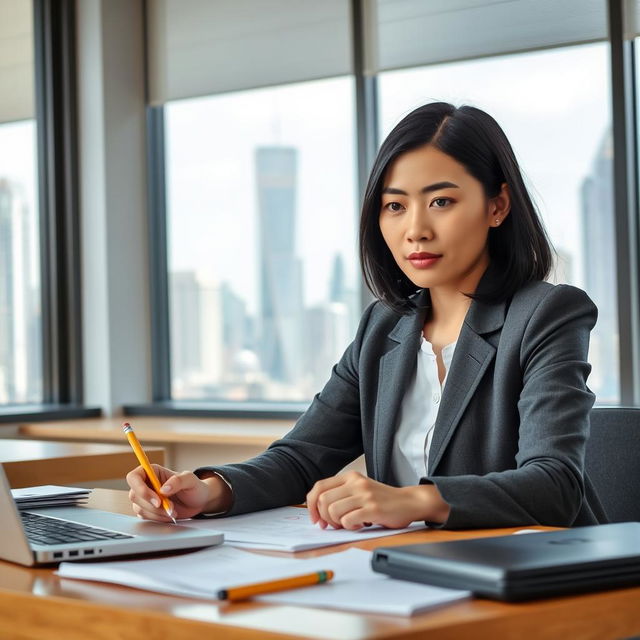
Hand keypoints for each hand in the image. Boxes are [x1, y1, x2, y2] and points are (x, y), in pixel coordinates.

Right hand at [126, 464, 230, 521]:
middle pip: (134, 495)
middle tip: (169, 507)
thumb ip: (178, 480)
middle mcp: (147, 484)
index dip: (140, 488)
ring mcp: (146, 498)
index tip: (157, 499)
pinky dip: (157, 518)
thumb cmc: (194, 487)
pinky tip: (169, 515)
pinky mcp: (149, 510)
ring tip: (172, 510)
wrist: (198, 502)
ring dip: (156, 513)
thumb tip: (163, 489)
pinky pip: (145, 517)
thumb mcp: (190, 480)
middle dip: (151, 504)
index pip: (134, 477)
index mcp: (153, 471)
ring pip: (138, 508)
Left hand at [306, 471, 449, 529]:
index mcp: (349, 477)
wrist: (409, 502)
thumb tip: (317, 512)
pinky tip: (359, 525)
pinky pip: (348, 520)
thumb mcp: (359, 489)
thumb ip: (340, 495)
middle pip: (323, 501)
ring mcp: (365, 495)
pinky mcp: (373, 508)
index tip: (315, 519)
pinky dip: (350, 527)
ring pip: (333, 511)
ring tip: (349, 524)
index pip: (319, 487)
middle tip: (334, 525)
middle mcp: (356, 482)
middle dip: (324, 517)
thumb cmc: (381, 499)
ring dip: (337, 523)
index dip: (311, 504)